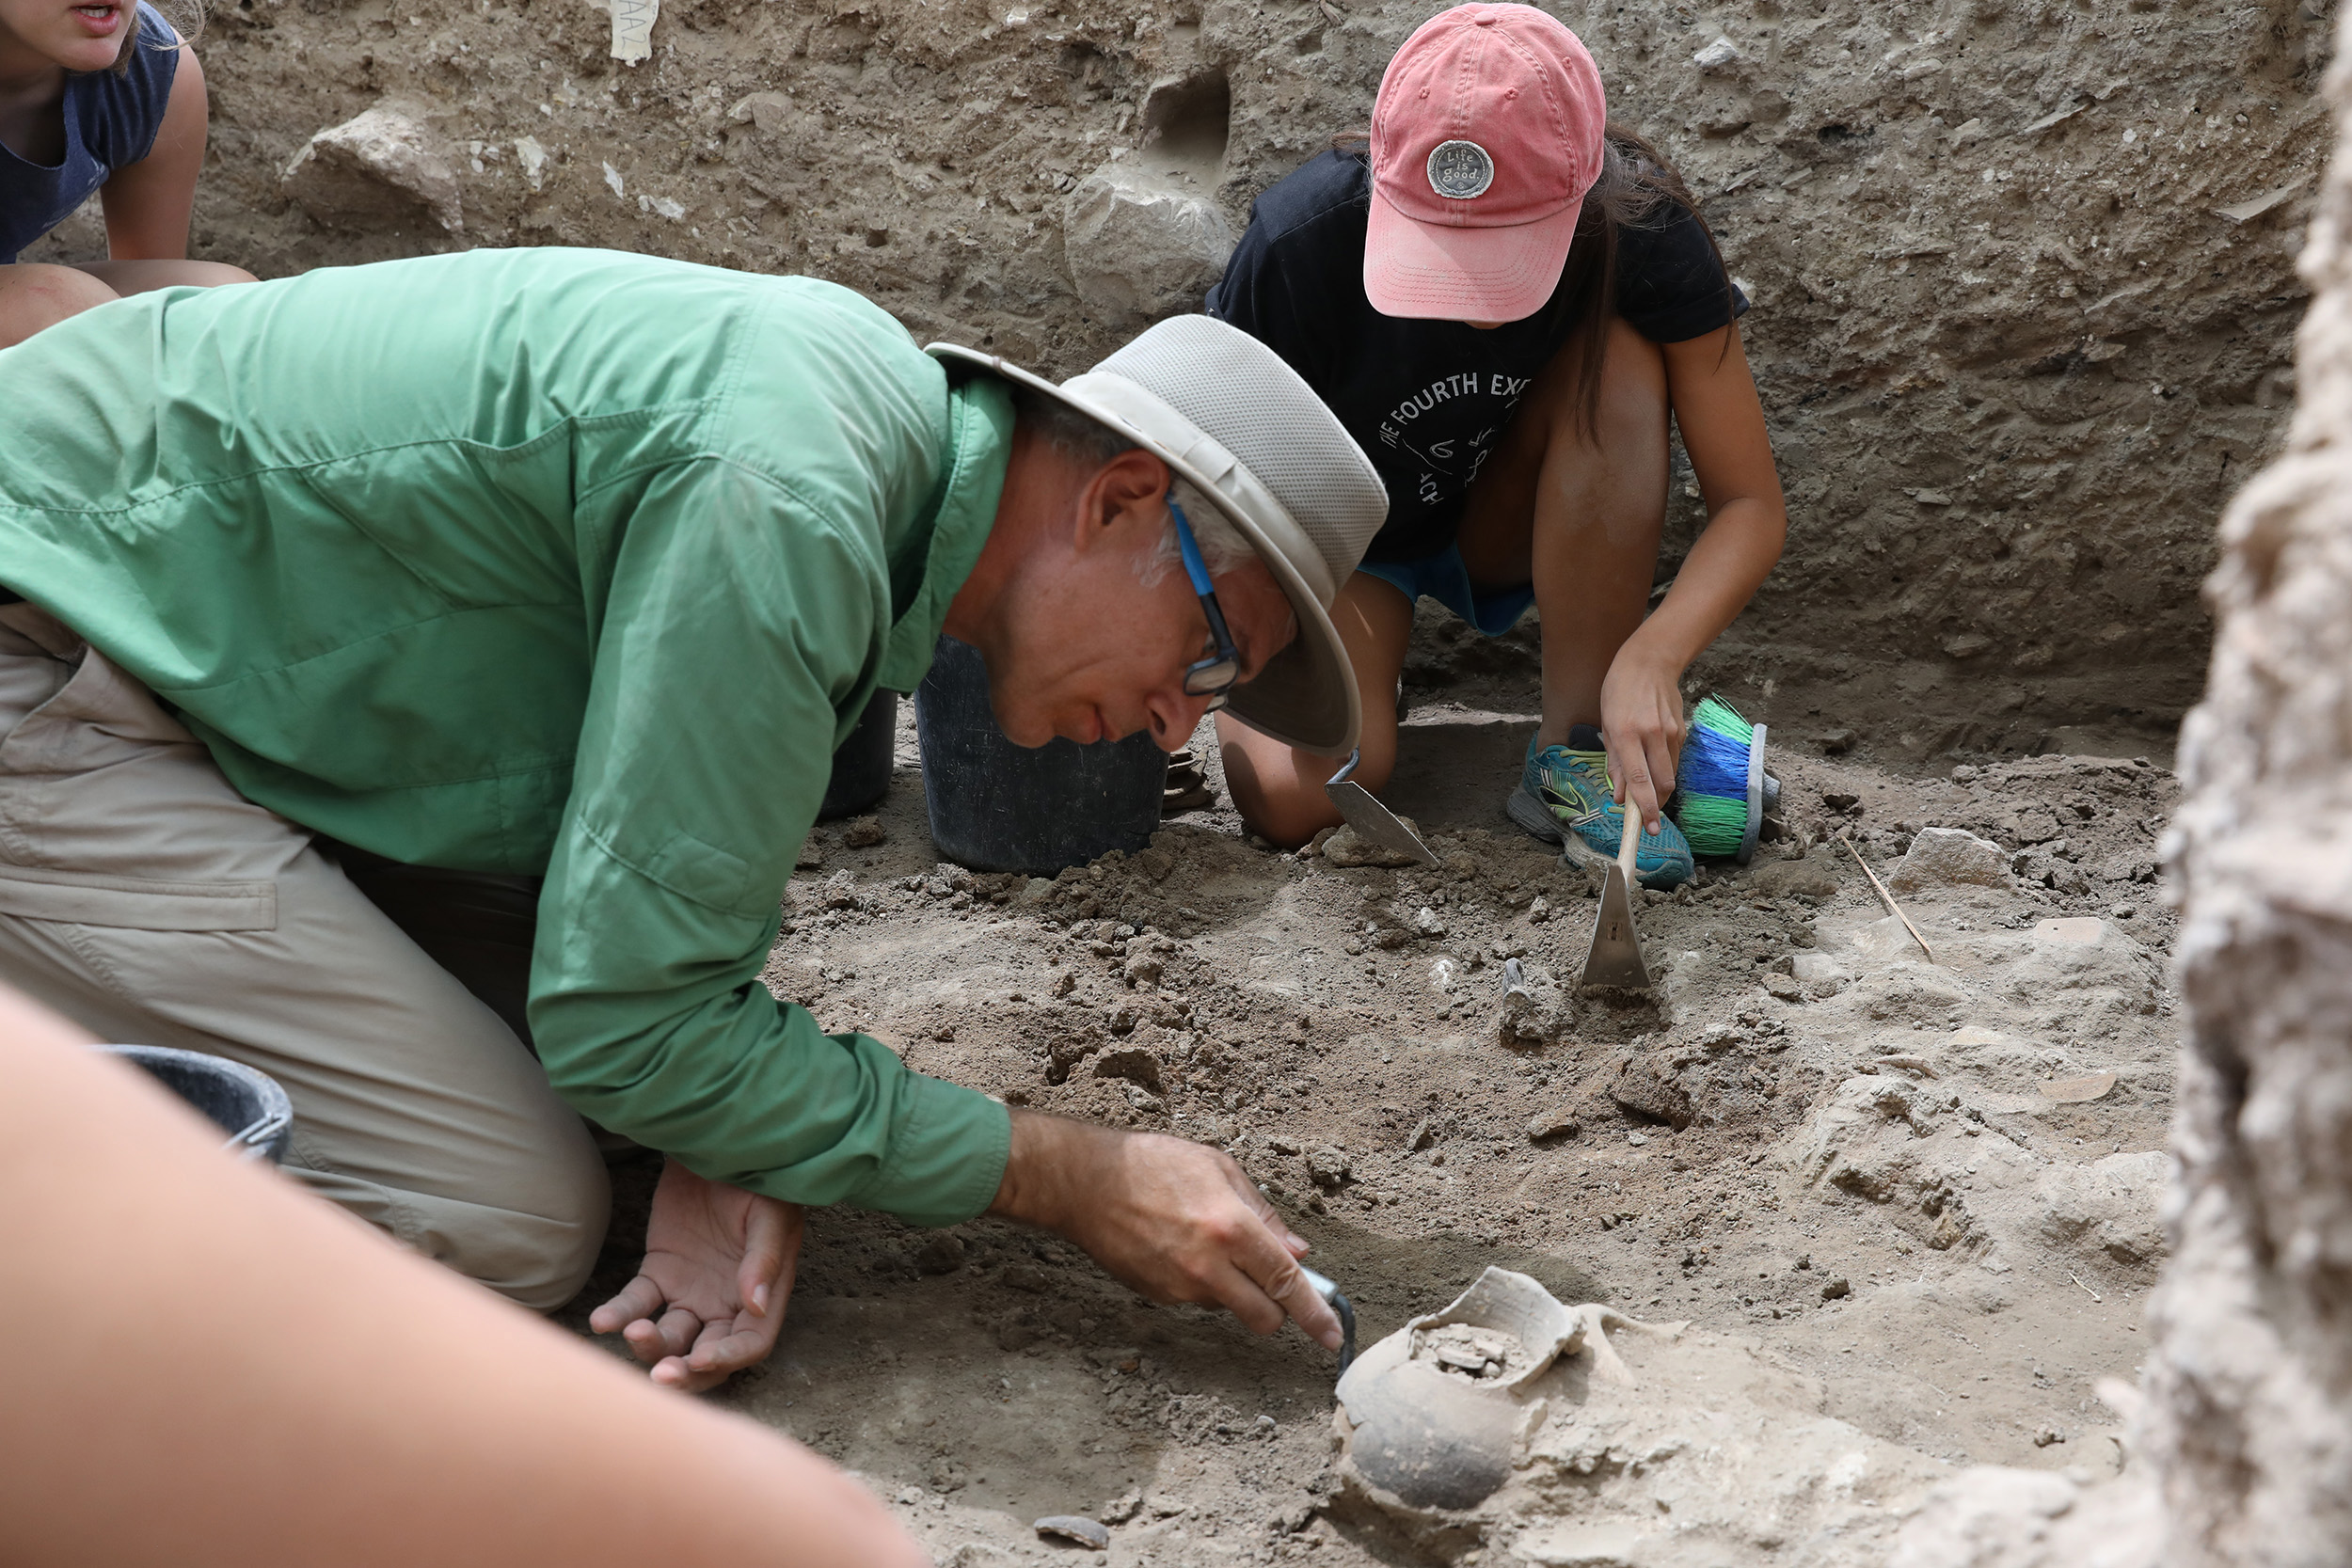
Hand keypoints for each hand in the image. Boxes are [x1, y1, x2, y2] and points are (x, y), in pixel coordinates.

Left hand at [589, 1158, 802, 1392]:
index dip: (728, 1358)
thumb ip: (764, 1259)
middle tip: (661, 1376)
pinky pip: (636, 1302)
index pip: (750, 1343)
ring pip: (668, 1337)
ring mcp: (689, 1291)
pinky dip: (618, 1314)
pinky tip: (601, 1319)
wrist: (719, 1141)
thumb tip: (755, 1305)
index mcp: (762, 1294)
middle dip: (685, 1373)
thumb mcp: (770, 1214)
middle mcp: (725, 1302)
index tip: (700, 1359)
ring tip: (633, 1331)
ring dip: (650, 1345)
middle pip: (705, 1357)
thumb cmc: (759, 1178)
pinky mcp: (658, 1272)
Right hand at [987, 1110, 1342, 1350]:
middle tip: (1272, 1288)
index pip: (1288, 1282)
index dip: (1316, 1314)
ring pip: (1229, 1307)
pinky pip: (1195, 1299)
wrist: (1085, 1183)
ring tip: (1204, 1241)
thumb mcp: (1218, 1168)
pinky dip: (1200, 1283)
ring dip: (1232, 1288)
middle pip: (1264, 1317)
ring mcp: (1181, 1287)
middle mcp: (1210, 1265)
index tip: (1332, 1335)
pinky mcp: (1158, 1296)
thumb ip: (1263, 1213)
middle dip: (1277, 1312)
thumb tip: (1297, 1251)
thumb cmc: (1153, 1164)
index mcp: (1232, 1227)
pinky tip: (1178, 1248)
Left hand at [1597, 646, 1686, 832]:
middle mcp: (1652, 735)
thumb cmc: (1618, 694)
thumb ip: (1615, 765)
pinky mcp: (1681, 731)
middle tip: (1647, 818)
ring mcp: (1670, 733)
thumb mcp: (1607, 727)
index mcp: (1627, 734)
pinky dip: (1664, 770)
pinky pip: (1674, 760)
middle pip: (1663, 783)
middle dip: (1657, 805)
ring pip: (1671, 774)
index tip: (1647, 828)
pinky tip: (1653, 763)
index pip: (1640, 780)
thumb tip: (1620, 797)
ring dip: (1660, 789)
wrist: (1649, 663)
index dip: (1645, 808)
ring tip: (1647, 791)